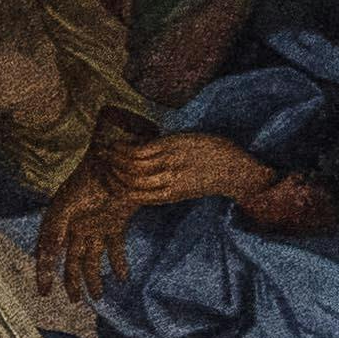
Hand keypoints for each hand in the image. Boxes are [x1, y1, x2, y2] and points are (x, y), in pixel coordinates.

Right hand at [31, 176, 140, 306]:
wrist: (115, 161)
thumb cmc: (86, 180)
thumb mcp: (66, 206)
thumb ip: (55, 231)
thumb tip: (45, 257)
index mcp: (59, 225)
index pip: (48, 254)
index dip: (45, 273)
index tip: (44, 293)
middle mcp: (75, 230)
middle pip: (72, 262)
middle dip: (72, 282)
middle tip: (75, 300)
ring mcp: (96, 228)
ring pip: (92, 260)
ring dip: (94, 278)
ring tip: (99, 296)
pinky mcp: (116, 224)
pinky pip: (115, 249)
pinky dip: (118, 264)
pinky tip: (122, 278)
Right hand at [96, 131, 292, 221]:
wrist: (238, 172)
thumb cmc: (214, 176)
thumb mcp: (186, 188)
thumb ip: (166, 186)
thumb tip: (149, 178)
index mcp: (166, 196)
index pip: (131, 195)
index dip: (114, 186)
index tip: (106, 176)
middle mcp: (164, 183)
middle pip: (126, 181)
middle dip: (110, 170)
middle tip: (99, 159)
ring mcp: (168, 166)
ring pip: (130, 166)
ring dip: (114, 156)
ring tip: (105, 148)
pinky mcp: (174, 150)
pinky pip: (141, 151)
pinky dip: (125, 147)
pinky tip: (121, 141)